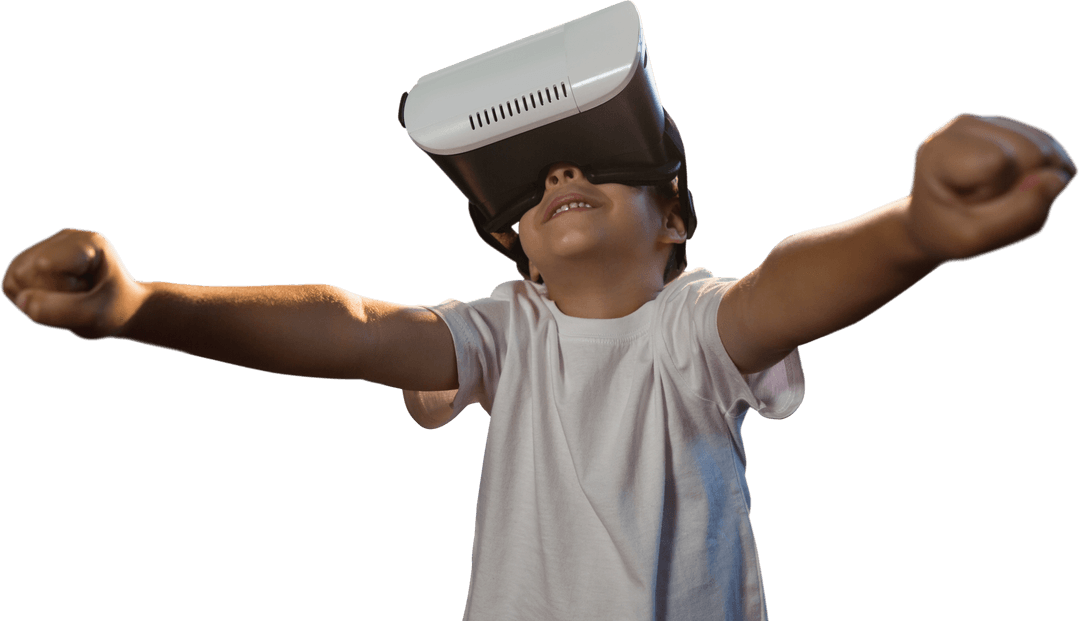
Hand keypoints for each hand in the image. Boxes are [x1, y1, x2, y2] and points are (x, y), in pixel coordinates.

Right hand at [2, 228, 148, 339]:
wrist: (119, 310)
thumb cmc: (115, 311)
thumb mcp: (97, 316)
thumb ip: (61, 311)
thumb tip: (22, 301)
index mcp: (88, 243)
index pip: (43, 266)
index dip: (61, 291)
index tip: (93, 292)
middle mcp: (63, 239)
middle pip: (24, 273)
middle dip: (49, 297)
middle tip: (82, 298)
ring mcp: (44, 249)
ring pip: (14, 281)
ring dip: (39, 301)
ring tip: (70, 299)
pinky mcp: (30, 263)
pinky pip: (10, 287)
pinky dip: (30, 302)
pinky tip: (56, 300)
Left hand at [907, 113, 1076, 262]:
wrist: (933, 221)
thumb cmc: (947, 231)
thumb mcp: (972, 239)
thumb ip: (1019, 214)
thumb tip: (1058, 177)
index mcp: (940, 150)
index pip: (997, 161)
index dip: (993, 194)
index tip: (961, 204)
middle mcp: (965, 126)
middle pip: (1033, 153)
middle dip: (1020, 191)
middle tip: (981, 205)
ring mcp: (991, 123)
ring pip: (1048, 152)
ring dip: (1033, 186)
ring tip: (995, 197)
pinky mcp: (1016, 129)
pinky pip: (1054, 155)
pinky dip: (1042, 181)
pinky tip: (1012, 188)